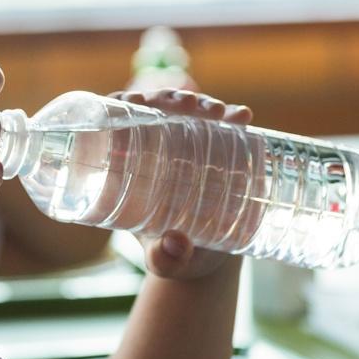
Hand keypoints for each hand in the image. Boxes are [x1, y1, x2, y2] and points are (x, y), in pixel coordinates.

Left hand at [109, 89, 252, 280]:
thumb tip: (176, 245)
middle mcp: (155, 151)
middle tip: (187, 106)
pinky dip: (232, 117)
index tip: (135, 101)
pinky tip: (242, 116)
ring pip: (187, 112)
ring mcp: (187, 148)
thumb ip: (164, 259)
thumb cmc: (174, 256)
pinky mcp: (217, 151)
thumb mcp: (164, 261)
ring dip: (201, 103)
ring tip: (217, 112)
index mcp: (128, 169)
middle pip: (154, 109)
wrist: (208, 261)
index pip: (115, 123)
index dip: (121, 105)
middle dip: (168, 98)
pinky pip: (222, 127)